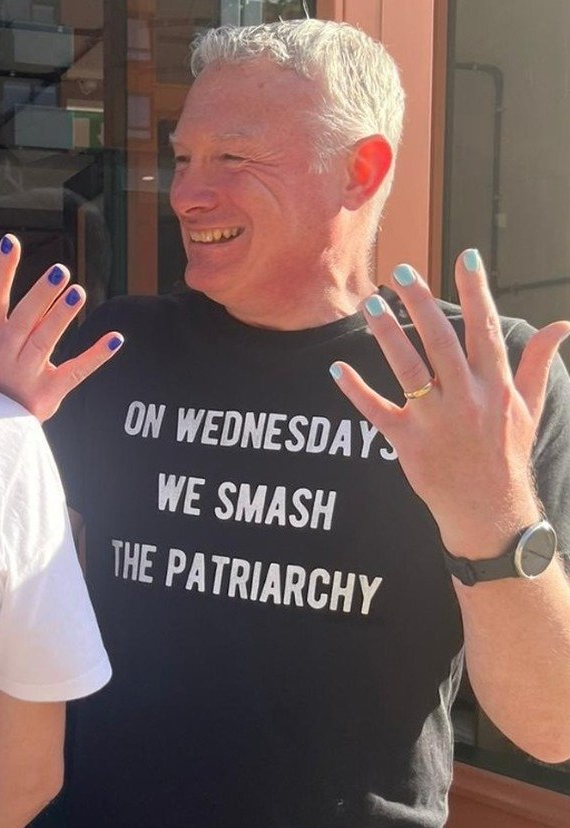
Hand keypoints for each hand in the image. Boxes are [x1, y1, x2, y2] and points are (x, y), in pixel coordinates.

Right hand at [0, 233, 122, 421]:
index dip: (1, 271)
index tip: (11, 242)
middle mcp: (3, 354)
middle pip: (24, 320)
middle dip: (41, 295)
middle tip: (60, 271)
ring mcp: (25, 376)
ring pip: (44, 343)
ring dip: (61, 317)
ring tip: (78, 293)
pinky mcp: (48, 394)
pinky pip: (74, 372)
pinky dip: (95, 357)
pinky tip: (115, 339)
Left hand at [330, 250, 569, 558]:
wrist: (489, 512)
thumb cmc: (507, 457)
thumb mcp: (530, 409)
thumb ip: (538, 364)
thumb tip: (561, 325)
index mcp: (496, 387)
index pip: (486, 329)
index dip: (478, 291)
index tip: (467, 256)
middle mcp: (467, 399)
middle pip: (441, 342)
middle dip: (422, 304)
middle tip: (402, 272)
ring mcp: (436, 421)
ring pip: (409, 370)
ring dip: (389, 336)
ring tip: (371, 306)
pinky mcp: (408, 443)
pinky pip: (377, 412)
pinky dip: (357, 391)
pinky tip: (338, 369)